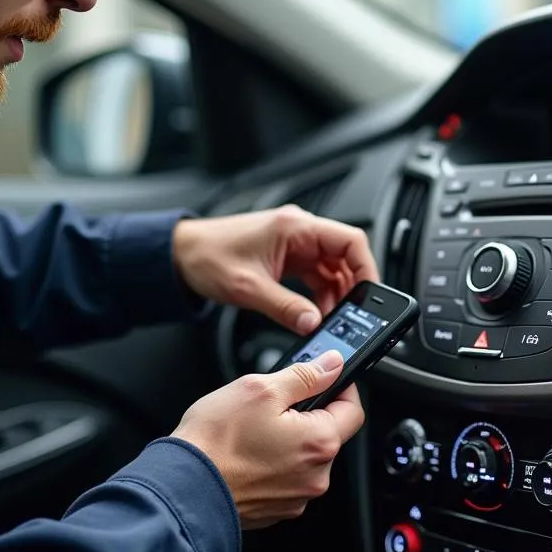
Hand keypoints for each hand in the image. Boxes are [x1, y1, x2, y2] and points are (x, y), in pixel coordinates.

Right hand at [172, 350, 363, 528]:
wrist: (181, 489)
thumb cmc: (215, 442)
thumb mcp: (261, 389)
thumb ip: (305, 375)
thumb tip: (333, 364)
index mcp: (319, 443)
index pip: (353, 409)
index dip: (341, 387)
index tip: (325, 377)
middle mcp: (315, 476)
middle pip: (328, 433)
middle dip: (308, 414)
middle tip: (274, 403)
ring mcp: (296, 497)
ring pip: (305, 455)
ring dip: (289, 439)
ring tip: (253, 430)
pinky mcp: (276, 509)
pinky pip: (287, 477)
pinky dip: (274, 462)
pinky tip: (248, 452)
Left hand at [173, 205, 379, 334]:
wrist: (180, 253)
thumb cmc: (207, 256)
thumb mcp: (248, 288)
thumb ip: (285, 308)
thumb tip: (314, 324)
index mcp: (295, 227)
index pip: (350, 240)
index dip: (367, 267)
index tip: (371, 295)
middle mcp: (300, 231)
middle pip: (345, 255)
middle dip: (353, 287)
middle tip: (355, 316)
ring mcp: (295, 244)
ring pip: (333, 267)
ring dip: (337, 294)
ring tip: (335, 320)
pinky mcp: (288, 257)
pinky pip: (317, 275)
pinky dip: (322, 295)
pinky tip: (318, 314)